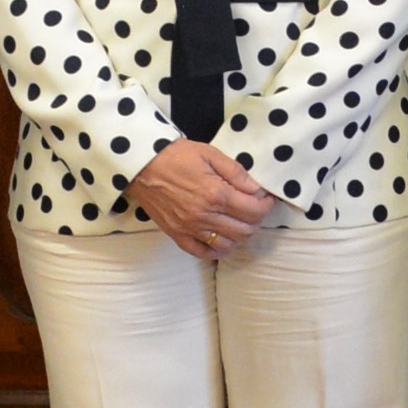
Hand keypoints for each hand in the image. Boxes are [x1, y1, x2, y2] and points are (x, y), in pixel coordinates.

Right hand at [127, 138, 281, 259]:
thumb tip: (257, 189)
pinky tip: (223, 240)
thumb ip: (236, 173)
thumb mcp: (210, 154)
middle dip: (256, 220)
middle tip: (254, 208)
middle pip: (244, 231)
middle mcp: (204, 216)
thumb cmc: (175, 156)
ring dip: (240, 236)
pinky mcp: (176, 235)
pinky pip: (202, 253)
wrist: (140, 165)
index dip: (266, 206)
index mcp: (215, 194)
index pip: (253, 211)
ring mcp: (189, 228)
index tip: (266, 198)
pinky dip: (217, 250)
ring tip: (240, 222)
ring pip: (227, 245)